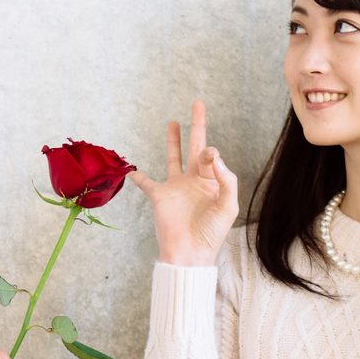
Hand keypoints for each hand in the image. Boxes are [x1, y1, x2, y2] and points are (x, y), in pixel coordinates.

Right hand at [128, 100, 238, 266]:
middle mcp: (194, 181)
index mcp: (212, 182)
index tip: (208, 157)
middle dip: (197, 126)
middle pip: (195, 147)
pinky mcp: (159, 196)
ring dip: (173, 141)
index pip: (211, 156)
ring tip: (173, 123)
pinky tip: (131, 170)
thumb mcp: (228, 205)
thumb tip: (213, 154)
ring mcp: (176, 187)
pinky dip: (138, 176)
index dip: (210, 152)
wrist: (190, 253)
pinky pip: (146, 183)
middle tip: (198, 104)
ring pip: (174, 158)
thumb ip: (225, 178)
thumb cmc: (212, 232)